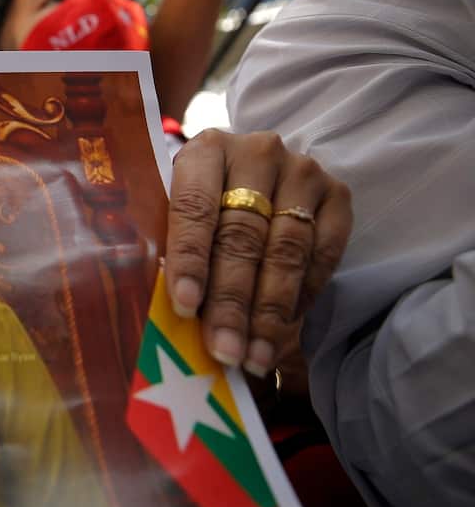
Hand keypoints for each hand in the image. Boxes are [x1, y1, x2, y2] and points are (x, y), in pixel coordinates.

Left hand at [164, 130, 352, 377]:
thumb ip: (169, 245)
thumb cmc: (200, 202)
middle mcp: (257, 153)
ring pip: (286, 250)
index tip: (186, 306)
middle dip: (232, 301)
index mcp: (205, 150)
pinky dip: (303, 297)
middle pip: (242, 236)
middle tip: (224, 349)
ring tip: (253, 356)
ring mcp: (302, 171)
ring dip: (269, 312)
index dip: (190, 259)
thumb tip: (169, 312)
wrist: (255, 172)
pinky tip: (284, 332)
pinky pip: (324, 254)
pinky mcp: (338, 194)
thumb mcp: (174, 208)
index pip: (195, 206)